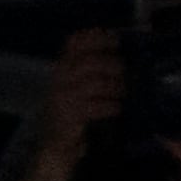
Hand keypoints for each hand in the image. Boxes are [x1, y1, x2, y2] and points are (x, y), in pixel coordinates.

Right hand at [11, 27, 126, 180]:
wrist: (55, 143)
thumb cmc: (71, 111)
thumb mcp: (75, 86)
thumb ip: (89, 70)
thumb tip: (119, 56)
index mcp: (62, 68)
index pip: (74, 43)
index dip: (95, 38)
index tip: (115, 38)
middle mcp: (60, 79)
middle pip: (88, 61)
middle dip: (110, 63)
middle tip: (124, 70)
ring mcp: (63, 98)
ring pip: (94, 83)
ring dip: (114, 85)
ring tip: (124, 90)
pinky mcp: (70, 116)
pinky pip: (94, 106)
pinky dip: (110, 105)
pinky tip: (117, 108)